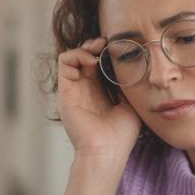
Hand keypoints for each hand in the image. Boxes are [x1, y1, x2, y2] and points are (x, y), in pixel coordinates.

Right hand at [57, 37, 141, 161]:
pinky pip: (64, 61)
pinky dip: (77, 54)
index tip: (119, 48)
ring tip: (99, 49)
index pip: (99, 65)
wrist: (106, 152)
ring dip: (86, 47)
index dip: (106, 53)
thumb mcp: (130, 106)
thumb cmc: (120, 136)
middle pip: (85, 57)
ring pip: (73, 56)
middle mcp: (85, 90)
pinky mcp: (65, 91)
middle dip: (96, 45)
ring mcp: (74, 90)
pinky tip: (92, 61)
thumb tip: (131, 67)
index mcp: (100, 94)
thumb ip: (127, 87)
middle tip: (108, 42)